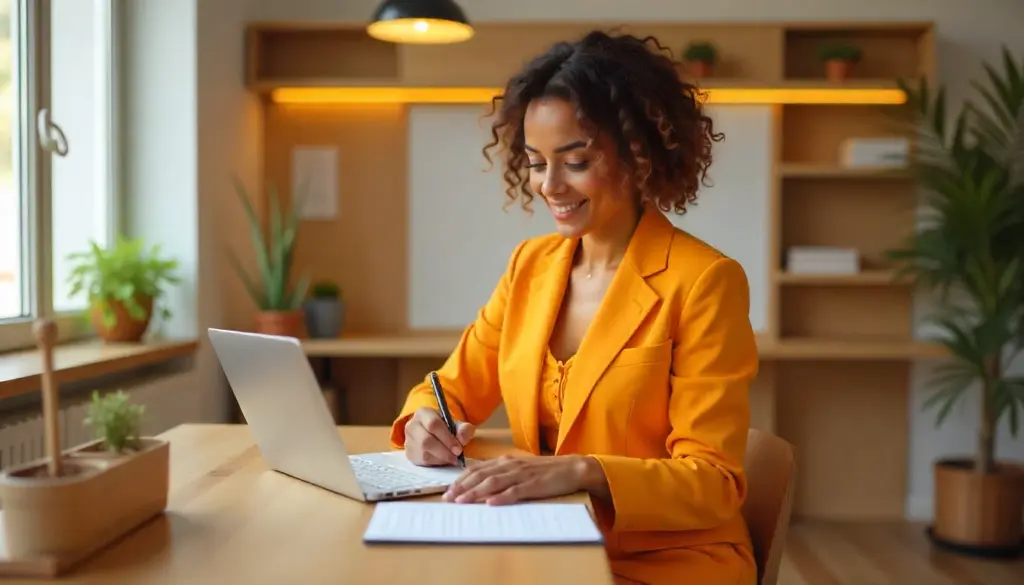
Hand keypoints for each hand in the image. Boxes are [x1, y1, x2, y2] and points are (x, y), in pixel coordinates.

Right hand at [403, 407, 474, 466]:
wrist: (433, 435)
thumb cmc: (446, 428)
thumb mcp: (457, 425)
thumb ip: (464, 429)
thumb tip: (462, 439)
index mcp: (423, 413)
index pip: (433, 424)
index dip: (447, 438)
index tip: (459, 449)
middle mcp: (412, 425)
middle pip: (426, 441)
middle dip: (444, 451)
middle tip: (456, 456)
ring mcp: (408, 440)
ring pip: (424, 453)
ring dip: (441, 458)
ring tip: (452, 458)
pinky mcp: (409, 454)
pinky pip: (423, 461)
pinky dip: (436, 463)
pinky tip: (443, 460)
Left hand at [443, 454, 588, 504]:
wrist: (571, 468)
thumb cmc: (544, 471)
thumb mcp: (520, 468)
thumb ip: (502, 473)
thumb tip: (482, 483)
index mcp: (505, 461)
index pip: (477, 469)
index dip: (461, 480)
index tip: (448, 491)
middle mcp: (510, 465)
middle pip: (481, 475)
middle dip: (462, 487)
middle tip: (448, 499)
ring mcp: (521, 474)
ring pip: (493, 482)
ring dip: (475, 492)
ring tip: (462, 501)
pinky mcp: (533, 485)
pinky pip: (515, 491)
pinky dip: (502, 497)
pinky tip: (491, 504)